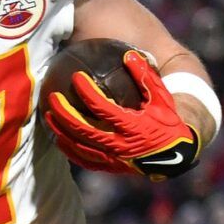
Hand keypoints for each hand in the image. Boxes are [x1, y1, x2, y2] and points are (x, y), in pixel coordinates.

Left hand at [43, 49, 200, 179]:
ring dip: (61, 131)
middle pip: (84, 129)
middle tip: (52, 97)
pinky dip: (69, 150)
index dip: (88, 92)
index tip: (77, 77)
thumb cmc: (168, 121)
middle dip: (65, 113)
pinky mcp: (110, 168)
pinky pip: (84, 160)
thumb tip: (129, 55)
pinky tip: (58, 138)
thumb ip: (145, 76)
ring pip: (80, 146)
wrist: (176, 156)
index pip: (103, 108)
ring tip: (48, 115)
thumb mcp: (162, 97)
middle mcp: (120, 145)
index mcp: (133, 126)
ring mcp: (114, 159)